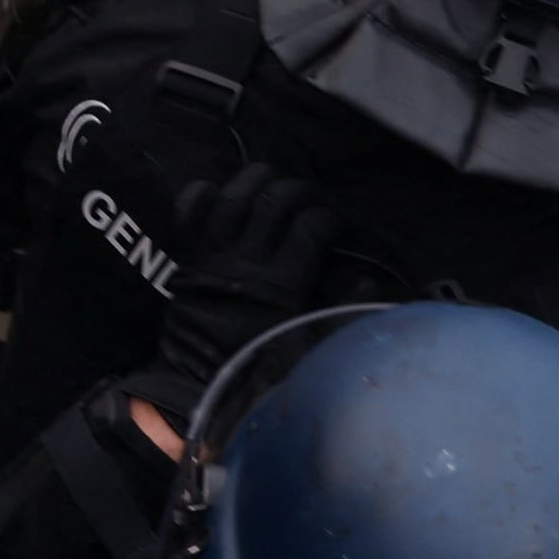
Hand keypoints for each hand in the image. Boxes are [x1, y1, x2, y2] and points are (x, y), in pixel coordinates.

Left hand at [147, 159, 333, 393]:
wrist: (204, 382)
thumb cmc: (263, 363)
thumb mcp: (310, 341)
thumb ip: (342, 310)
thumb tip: (371, 280)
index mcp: (281, 283)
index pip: (310, 227)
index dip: (327, 217)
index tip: (333, 222)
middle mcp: (246, 262)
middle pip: (272, 203)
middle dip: (295, 190)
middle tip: (307, 196)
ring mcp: (213, 257)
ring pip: (231, 199)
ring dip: (251, 180)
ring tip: (268, 175)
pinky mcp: (187, 260)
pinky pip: (187, 217)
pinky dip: (196, 196)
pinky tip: (212, 187)